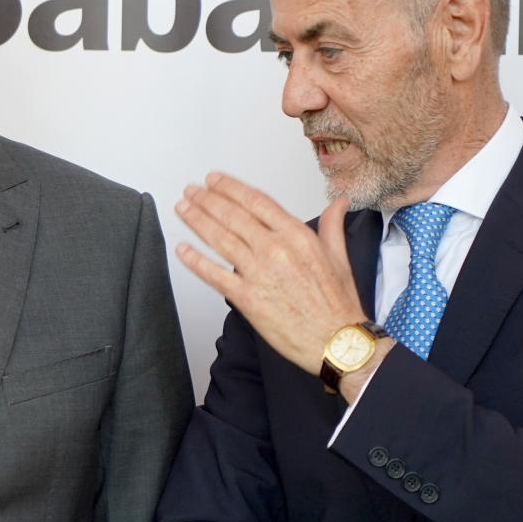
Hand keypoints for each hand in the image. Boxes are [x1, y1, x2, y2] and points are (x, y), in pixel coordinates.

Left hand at [174, 176, 366, 378]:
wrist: (335, 341)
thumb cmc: (337, 304)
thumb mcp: (339, 257)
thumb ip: (332, 225)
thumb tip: (338, 203)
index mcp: (297, 236)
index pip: (256, 202)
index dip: (230, 188)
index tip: (214, 180)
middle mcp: (274, 249)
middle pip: (232, 216)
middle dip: (207, 200)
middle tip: (191, 190)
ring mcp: (258, 273)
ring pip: (220, 239)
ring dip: (197, 221)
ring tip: (183, 208)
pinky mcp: (245, 298)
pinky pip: (214, 275)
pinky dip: (195, 260)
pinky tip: (183, 249)